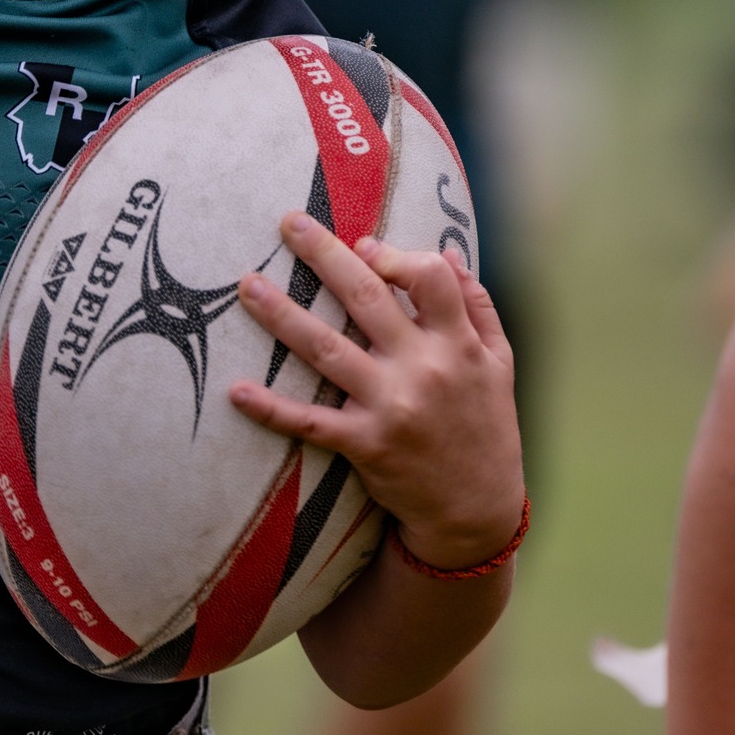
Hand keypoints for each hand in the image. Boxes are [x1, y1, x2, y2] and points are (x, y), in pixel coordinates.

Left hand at [228, 212, 523, 568]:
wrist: (476, 512)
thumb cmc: (486, 427)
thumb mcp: (499, 364)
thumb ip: (475, 306)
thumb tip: (447, 251)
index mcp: (457, 344)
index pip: (428, 278)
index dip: (393, 255)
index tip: (361, 245)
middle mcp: (423, 369)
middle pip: (366, 298)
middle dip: (324, 255)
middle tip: (287, 223)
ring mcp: (391, 407)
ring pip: (326, 349)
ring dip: (281, 315)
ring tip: (246, 286)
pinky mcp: (364, 445)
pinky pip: (309, 423)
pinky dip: (270, 409)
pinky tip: (235, 390)